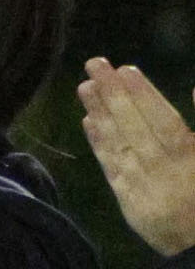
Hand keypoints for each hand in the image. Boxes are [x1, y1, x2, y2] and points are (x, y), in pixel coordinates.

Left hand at [87, 61, 194, 256]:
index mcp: (191, 160)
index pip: (165, 122)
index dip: (145, 97)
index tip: (126, 70)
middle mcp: (165, 171)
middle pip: (135, 128)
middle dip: (114, 95)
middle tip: (94, 65)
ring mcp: (144, 187)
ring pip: (119, 145)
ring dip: (100, 114)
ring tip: (85, 87)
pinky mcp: (129, 203)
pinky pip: (111, 170)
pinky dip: (99, 145)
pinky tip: (87, 122)